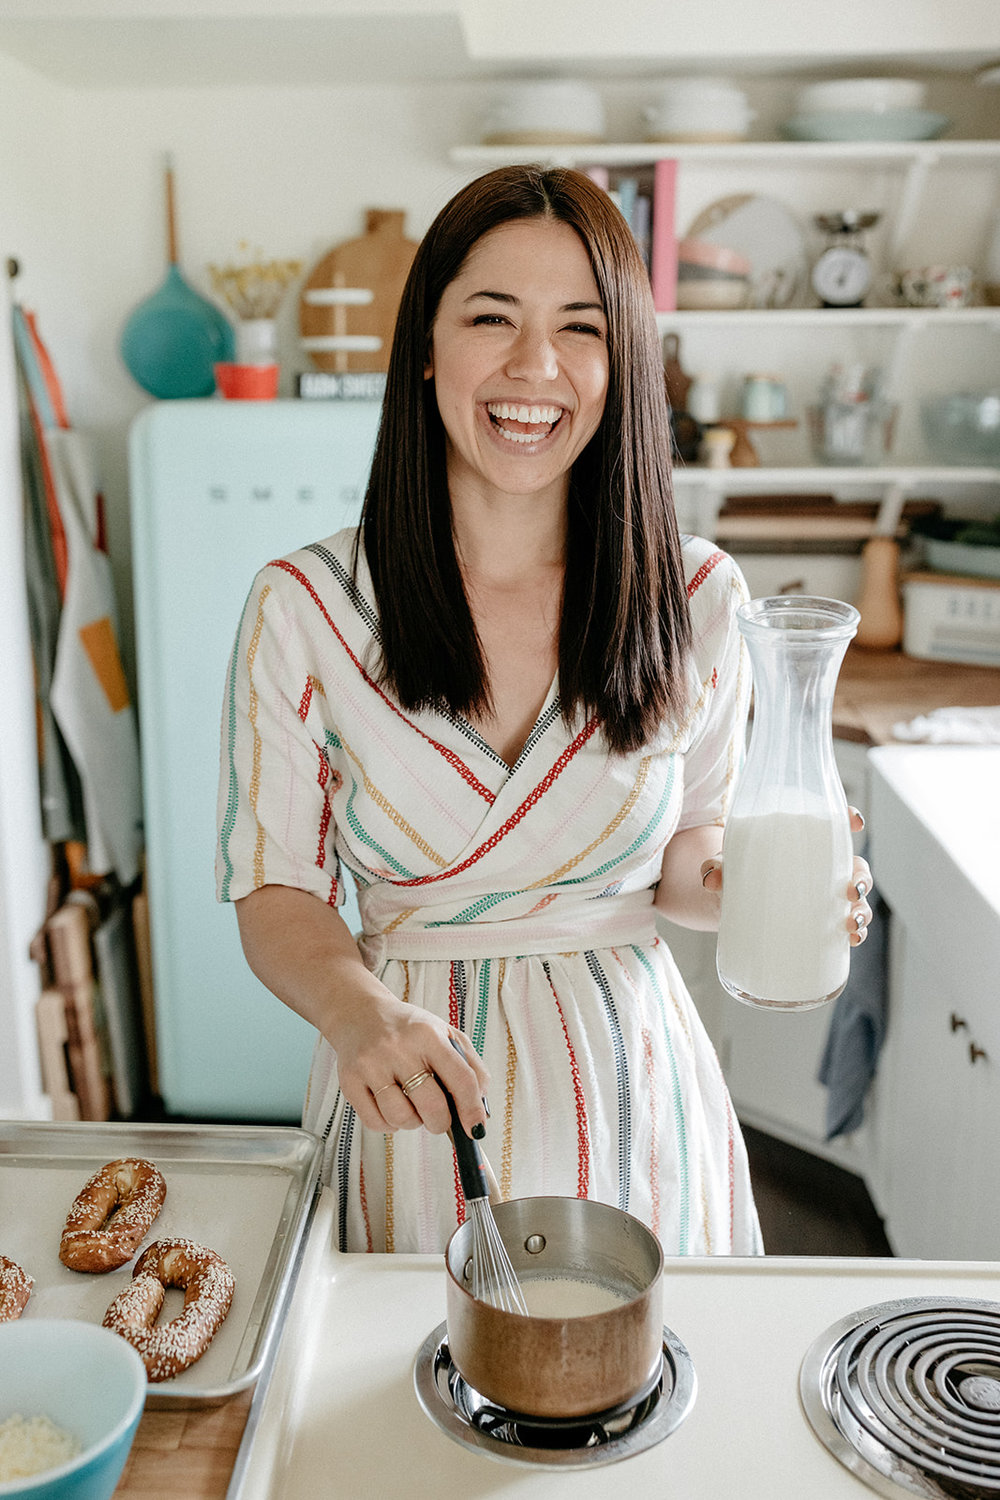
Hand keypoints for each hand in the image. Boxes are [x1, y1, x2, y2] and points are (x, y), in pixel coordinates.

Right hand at [331, 989, 489, 1139]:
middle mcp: (399, 1047)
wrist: (359, 1013)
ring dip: (413, 1122)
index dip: (472, 1109)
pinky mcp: (349, 1080)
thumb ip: (470, 1066)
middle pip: (431, 1106)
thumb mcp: (444, 1034)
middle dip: (441, 1123)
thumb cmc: (408, 1029)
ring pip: (401, 1118)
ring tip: (411, 1106)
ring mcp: (371, 1064)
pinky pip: (375, 1122)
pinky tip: (391, 1106)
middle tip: (439, 1119)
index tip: (476, 1129)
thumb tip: (480, 1109)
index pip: (461, 1079)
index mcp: (428, 1034)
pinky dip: (389, 1124)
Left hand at [699, 805, 874, 945]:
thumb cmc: (734, 873)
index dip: (848, 819)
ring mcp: (823, 896)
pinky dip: (855, 933)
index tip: (855, 822)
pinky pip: (846, 925)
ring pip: (856, 899)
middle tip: (852, 891)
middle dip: (862, 878)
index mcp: (802, 843)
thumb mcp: (726, 865)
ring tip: (852, 924)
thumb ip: (717, 866)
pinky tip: (851, 940)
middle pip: (855, 866)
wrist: (727, 904)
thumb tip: (711, 878)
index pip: (832, 824)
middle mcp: (821, 867)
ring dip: (862, 910)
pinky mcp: (820, 921)